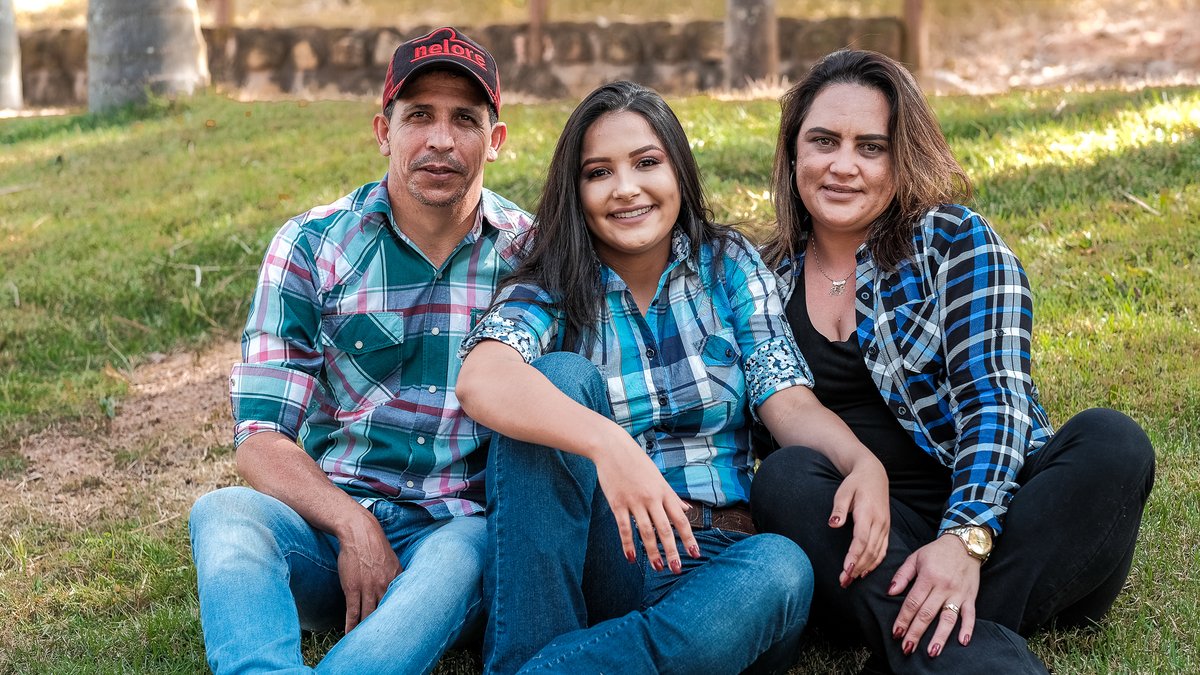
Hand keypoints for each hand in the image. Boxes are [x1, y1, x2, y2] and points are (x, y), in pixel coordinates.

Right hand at [335, 508, 401, 632]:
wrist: (358, 532)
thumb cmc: (374, 545)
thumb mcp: (392, 560)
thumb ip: (396, 575)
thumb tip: (400, 586)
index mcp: (396, 578)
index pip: (400, 603)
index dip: (400, 618)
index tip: (402, 630)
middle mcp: (384, 585)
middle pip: (385, 613)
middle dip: (385, 629)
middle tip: (385, 642)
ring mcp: (368, 588)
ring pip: (368, 616)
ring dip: (366, 630)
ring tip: (365, 642)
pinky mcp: (353, 588)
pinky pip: (352, 612)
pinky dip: (351, 625)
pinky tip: (349, 635)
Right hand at [592, 439, 699, 574]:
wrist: (612, 448)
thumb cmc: (636, 462)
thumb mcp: (658, 476)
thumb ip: (672, 495)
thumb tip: (686, 508)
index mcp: (664, 491)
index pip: (680, 519)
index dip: (689, 538)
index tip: (695, 554)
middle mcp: (652, 498)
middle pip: (665, 529)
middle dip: (672, 551)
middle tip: (677, 569)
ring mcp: (634, 501)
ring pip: (646, 532)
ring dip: (652, 552)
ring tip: (658, 567)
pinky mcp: (617, 503)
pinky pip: (624, 528)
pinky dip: (628, 544)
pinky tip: (632, 558)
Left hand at [829, 456, 889, 586]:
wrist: (874, 474)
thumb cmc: (855, 483)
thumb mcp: (843, 491)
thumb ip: (838, 509)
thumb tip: (833, 524)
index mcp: (868, 513)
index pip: (862, 540)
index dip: (854, 556)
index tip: (846, 570)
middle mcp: (879, 522)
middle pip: (869, 550)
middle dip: (856, 568)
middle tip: (843, 582)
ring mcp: (884, 527)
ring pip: (877, 553)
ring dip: (864, 568)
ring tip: (850, 580)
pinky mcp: (886, 529)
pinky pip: (882, 550)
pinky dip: (874, 563)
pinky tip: (863, 572)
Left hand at [888, 534, 981, 657]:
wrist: (965, 543)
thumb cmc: (937, 551)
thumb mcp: (915, 557)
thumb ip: (902, 575)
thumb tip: (889, 592)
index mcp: (927, 577)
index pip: (913, 602)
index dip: (903, 619)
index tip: (896, 633)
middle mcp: (943, 587)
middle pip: (927, 614)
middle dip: (916, 633)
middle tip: (907, 649)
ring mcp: (958, 593)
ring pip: (948, 618)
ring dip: (940, 637)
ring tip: (932, 652)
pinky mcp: (971, 597)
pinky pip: (970, 615)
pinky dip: (968, 629)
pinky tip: (963, 642)